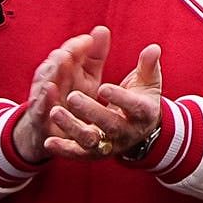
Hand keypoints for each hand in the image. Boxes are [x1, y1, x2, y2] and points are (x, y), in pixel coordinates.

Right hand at [12, 29, 111, 164]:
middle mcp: (49, 82)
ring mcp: (43, 100)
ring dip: (52, 73)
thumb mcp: (86, 79)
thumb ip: (94, 56)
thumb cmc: (72, 101)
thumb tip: (102, 29)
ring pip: (44, 84)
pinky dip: (44, 100)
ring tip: (61, 63)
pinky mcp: (41, 120)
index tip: (88, 41)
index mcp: (62, 72)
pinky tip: (50, 90)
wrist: (48, 133)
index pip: (66, 54)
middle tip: (70, 50)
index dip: (75, 47)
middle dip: (61, 57)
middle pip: (54, 67)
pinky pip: (41, 109)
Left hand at [46, 41, 165, 163]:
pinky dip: (64, 150)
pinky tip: (49, 142)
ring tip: (55, 112)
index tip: (103, 87)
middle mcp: (127, 132)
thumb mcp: (147, 82)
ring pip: (91, 141)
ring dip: (72, 128)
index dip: (119, 97)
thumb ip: (148, 65)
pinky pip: (78, 154)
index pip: (134, 106)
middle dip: (91, 112)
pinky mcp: (94, 154)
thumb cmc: (140, 99)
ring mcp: (110, 144)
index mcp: (143, 113)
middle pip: (110, 125)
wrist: (139, 131)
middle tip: (73, 97)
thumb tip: (153, 48)